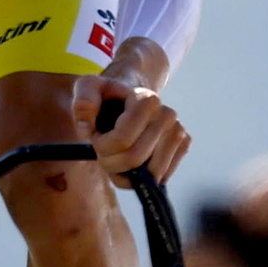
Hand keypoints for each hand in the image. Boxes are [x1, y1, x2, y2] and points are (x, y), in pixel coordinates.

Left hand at [80, 54, 187, 179]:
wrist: (131, 96)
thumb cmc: (108, 96)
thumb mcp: (88, 88)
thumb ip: (83, 101)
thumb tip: (86, 126)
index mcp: (147, 100)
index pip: (122, 141)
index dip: (101, 146)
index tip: (95, 137)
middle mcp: (168, 115)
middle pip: (134, 159)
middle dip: (111, 162)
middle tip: (102, 152)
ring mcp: (178, 131)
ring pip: (150, 174)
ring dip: (125, 174)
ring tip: (116, 157)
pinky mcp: (184, 145)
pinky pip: (161, 178)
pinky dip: (142, 178)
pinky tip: (132, 163)